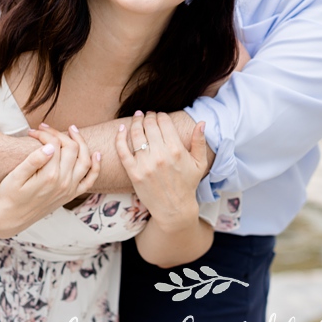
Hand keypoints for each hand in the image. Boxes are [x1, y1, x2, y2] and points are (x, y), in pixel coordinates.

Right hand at [0, 124, 99, 235]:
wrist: (13, 217)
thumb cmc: (10, 195)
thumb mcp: (15, 177)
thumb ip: (33, 160)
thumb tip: (50, 147)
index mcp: (50, 176)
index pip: (54, 145)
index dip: (44, 134)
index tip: (32, 131)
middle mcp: (64, 182)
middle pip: (71, 148)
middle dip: (59, 134)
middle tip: (45, 128)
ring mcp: (71, 188)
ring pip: (85, 160)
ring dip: (81, 142)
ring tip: (72, 130)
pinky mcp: (72, 194)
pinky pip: (91, 179)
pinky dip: (96, 166)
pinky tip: (96, 154)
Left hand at [116, 112, 206, 226]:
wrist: (174, 207)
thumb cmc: (188, 184)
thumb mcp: (199, 163)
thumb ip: (199, 142)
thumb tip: (202, 123)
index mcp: (177, 150)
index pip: (165, 124)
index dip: (161, 116)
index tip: (159, 114)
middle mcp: (160, 155)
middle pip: (150, 127)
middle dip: (148, 117)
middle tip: (147, 114)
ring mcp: (145, 164)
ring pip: (136, 135)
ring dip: (135, 122)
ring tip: (137, 117)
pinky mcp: (133, 172)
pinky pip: (122, 150)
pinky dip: (120, 138)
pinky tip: (121, 129)